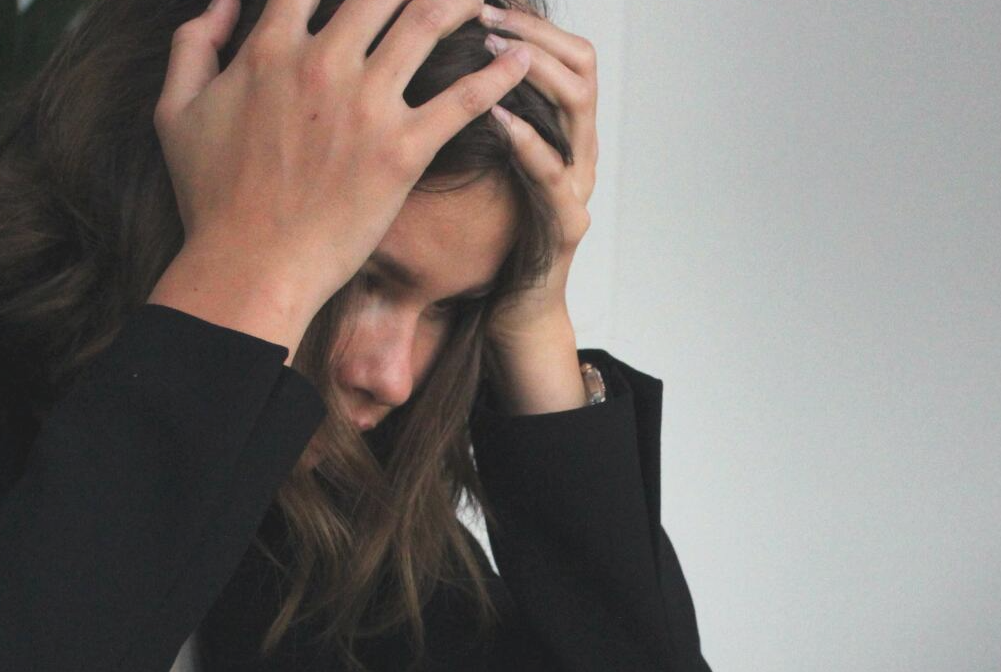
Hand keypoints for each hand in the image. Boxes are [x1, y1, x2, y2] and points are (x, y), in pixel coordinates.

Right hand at [147, 0, 532, 359]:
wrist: (249, 267)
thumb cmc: (212, 198)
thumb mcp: (175, 112)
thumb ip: (193, 46)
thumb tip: (218, 5)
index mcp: (269, 49)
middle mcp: (321, 64)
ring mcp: (365, 106)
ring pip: (426, 23)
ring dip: (462, 1)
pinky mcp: (402, 150)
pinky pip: (463, 99)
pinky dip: (500, 74)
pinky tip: (523, 58)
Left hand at [478, 3, 597, 412]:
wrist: (511, 311)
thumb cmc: (487, 235)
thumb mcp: (475, 162)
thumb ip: (464, 114)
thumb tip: (419, 61)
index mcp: (558, 129)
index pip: (564, 49)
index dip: (530, 21)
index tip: (483, 4)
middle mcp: (578, 149)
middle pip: (581, 64)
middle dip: (533, 33)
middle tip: (485, 17)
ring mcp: (578, 185)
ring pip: (579, 107)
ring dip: (534, 71)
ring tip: (490, 51)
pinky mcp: (567, 225)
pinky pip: (555, 174)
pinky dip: (527, 140)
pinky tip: (496, 116)